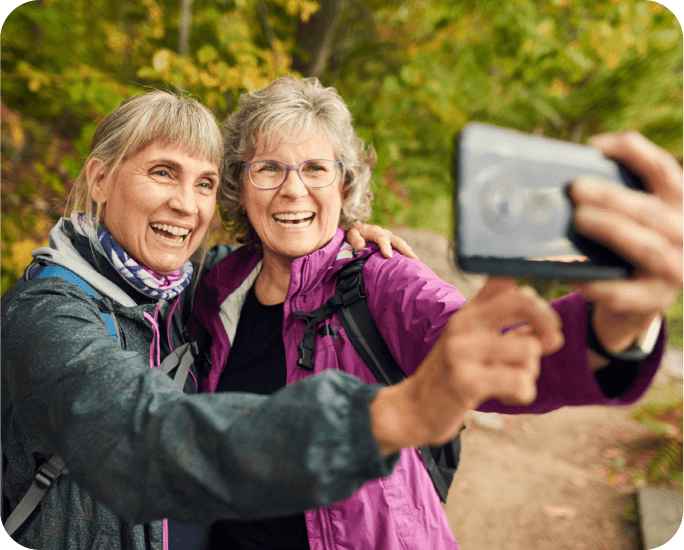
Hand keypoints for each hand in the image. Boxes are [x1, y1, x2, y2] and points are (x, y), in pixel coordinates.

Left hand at [346, 223, 418, 259]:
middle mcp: (385, 234)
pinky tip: (411, 263)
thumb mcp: (351, 234)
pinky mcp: (392, 243)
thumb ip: (355, 239)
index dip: (386, 246)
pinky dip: (406, 254)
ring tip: (416, 262)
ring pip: (401, 244)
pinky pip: (401, 248)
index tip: (389, 256)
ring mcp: (390, 238)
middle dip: (405, 249)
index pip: (382, 238)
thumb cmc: (355, 233)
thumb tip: (361, 247)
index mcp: (375, 231)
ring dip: (409, 252)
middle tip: (412, 259)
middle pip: (397, 240)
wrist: (358, 229)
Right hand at [371, 278, 563, 453]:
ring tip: (511, 381)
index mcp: (468, 313)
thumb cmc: (448, 376)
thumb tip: (547, 325)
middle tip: (549, 345)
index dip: (538, 302)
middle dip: (548, 325)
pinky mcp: (466, 381)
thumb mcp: (467, 340)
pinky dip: (522, 394)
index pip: (507, 282)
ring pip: (529, 349)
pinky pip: (520, 382)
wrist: (412, 409)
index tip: (542, 326)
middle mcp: (464, 325)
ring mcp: (462, 351)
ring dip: (530, 371)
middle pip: (524, 302)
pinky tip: (506, 398)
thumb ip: (498, 324)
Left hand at [568, 132, 682, 359]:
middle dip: (612, 196)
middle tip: (576, 188)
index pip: (663, 169)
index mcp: (675, 205)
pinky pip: (628, 293)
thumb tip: (557, 179)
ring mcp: (674, 269)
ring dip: (613, 231)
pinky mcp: (655, 300)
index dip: (632, 152)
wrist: (633, 303)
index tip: (595, 146)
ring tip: (580, 220)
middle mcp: (683, 233)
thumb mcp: (623, 219)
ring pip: (648, 247)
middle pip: (651, 210)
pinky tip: (577, 278)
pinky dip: (602, 286)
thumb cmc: (620, 249)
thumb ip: (605, 199)